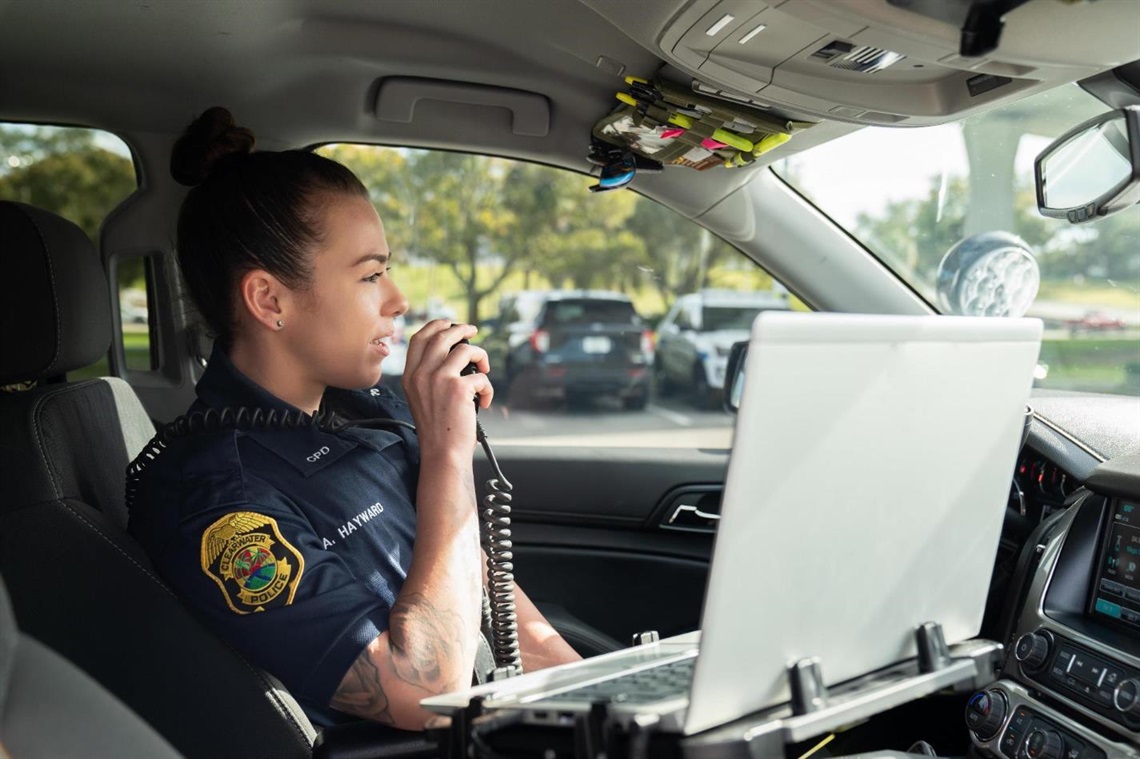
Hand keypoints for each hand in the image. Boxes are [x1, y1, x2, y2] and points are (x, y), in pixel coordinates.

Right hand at [401, 321, 492, 455]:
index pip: (419, 339)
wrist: (442, 453)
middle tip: (473, 331)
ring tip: (484, 369)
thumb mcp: (422, 398)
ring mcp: (439, 379)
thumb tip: (454, 353)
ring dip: (480, 356)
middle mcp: (421, 374)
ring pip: (465, 349)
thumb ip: (429, 376)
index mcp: (410, 377)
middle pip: (442, 336)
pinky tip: (485, 400)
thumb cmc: (437, 430)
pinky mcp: (458, 388)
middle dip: (461, 329)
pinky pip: (480, 376)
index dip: (436, 326)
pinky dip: (488, 388)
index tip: (449, 324)